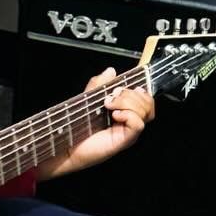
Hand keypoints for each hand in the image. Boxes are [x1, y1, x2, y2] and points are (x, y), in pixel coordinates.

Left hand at [37, 68, 156, 179]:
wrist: (67, 145)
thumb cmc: (77, 126)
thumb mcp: (88, 99)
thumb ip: (100, 84)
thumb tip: (111, 71)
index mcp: (125, 112)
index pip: (146, 99)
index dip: (139, 90)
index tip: (120, 87)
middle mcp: (130, 122)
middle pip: (148, 104)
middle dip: (131, 94)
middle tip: (111, 97)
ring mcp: (129, 132)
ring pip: (145, 112)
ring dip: (128, 102)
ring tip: (109, 105)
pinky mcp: (125, 140)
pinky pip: (138, 124)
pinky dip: (128, 115)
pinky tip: (114, 115)